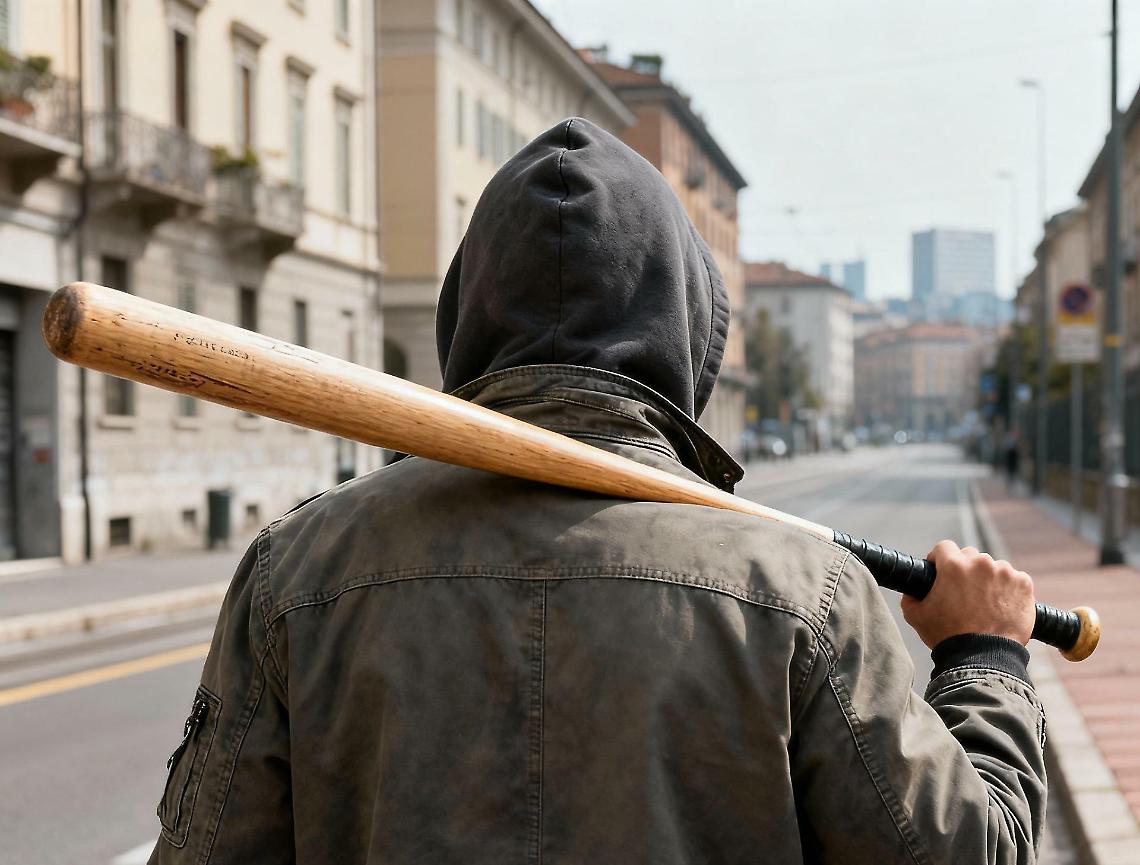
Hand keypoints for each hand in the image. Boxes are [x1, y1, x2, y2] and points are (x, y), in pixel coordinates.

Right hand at [901, 540, 1035, 648]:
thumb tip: (912, 589)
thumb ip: (910, 595)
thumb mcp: (915, 615)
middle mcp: (981, 563)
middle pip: (970, 555)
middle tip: (963, 592)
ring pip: (993, 567)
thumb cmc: (948, 636)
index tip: (941, 571)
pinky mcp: (1024, 585)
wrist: (982, 659)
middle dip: (965, 569)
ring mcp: (1006, 573)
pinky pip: (1014, 579)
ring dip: (988, 579)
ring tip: (984, 603)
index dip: (939, 559)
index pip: (944, 547)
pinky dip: (1008, 589)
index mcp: (954, 565)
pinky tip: (1000, 606)